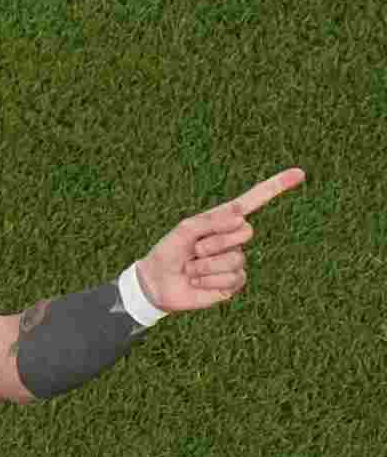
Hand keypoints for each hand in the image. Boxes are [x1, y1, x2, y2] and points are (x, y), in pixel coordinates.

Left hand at [136, 167, 305, 312]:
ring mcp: (235, 261)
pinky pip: (232, 278)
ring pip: (236, 258)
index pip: (253, 201)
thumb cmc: (168, 251)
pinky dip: (208, 280)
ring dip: (206, 265)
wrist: (157, 283)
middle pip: (245, 230)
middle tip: (194, 250)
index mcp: (222, 220)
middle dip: (216, 241)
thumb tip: (242, 218)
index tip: (300, 173)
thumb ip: (212, 221)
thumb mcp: (185, 230)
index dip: (275, 187)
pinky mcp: (233, 283)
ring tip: (191, 268)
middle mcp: (233, 239)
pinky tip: (196, 281)